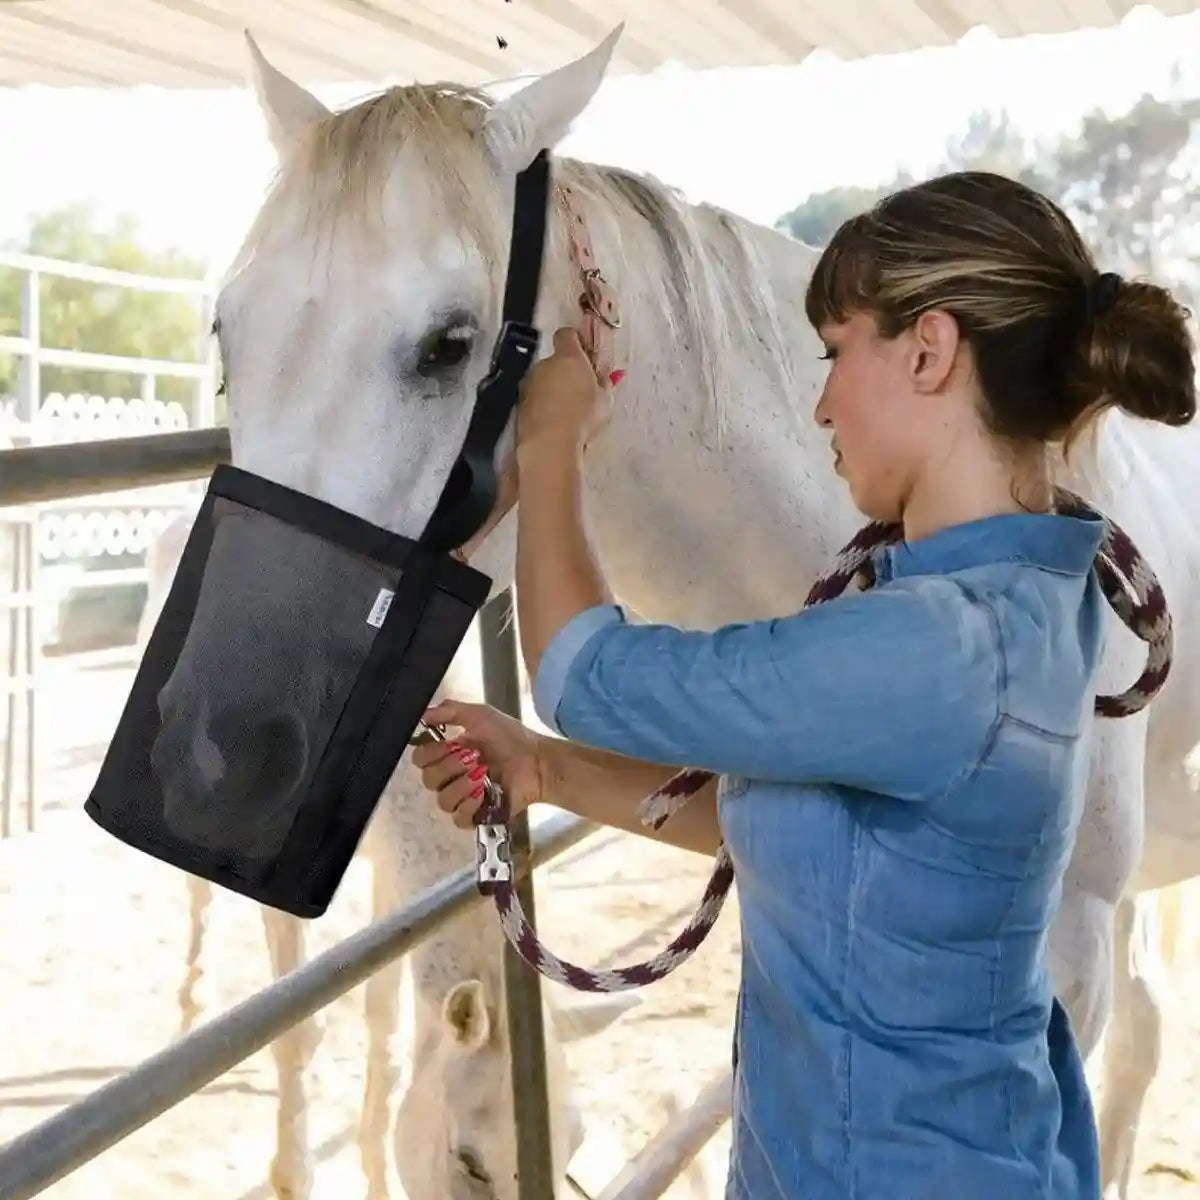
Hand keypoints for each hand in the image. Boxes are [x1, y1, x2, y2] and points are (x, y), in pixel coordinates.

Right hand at [412, 699, 548, 828]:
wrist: (538, 760)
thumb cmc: (511, 737)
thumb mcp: (481, 715)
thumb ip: (450, 710)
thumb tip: (423, 714)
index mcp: (448, 754)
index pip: (420, 759)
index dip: (430, 753)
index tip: (450, 744)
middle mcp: (451, 777)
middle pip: (428, 780)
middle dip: (449, 767)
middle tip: (473, 757)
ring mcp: (463, 798)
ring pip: (442, 801)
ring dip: (460, 785)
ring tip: (482, 774)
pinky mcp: (477, 816)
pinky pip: (458, 819)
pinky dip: (467, 806)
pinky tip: (482, 793)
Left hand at [517, 327, 610, 456]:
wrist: (550, 443)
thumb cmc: (583, 417)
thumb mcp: (604, 400)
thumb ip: (601, 384)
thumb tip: (599, 379)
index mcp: (568, 357)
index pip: (566, 334)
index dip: (575, 341)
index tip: (584, 353)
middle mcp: (545, 365)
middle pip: (554, 361)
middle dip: (565, 372)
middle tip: (579, 390)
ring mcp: (529, 383)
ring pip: (543, 380)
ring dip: (552, 389)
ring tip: (566, 411)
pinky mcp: (519, 403)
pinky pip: (535, 399)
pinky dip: (542, 405)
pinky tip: (554, 422)